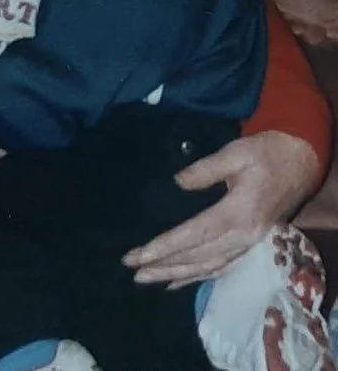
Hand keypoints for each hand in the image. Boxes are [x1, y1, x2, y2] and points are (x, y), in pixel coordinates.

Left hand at [122, 130, 319, 286]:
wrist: (300, 160)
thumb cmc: (265, 153)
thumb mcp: (235, 153)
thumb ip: (205, 169)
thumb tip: (178, 182)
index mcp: (239, 212)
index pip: (195, 235)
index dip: (166, 247)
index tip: (140, 255)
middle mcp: (245, 235)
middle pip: (200, 257)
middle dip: (165, 266)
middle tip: (134, 272)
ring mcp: (251, 242)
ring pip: (210, 266)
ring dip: (179, 275)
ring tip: (149, 280)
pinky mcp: (253, 243)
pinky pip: (224, 266)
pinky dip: (201, 276)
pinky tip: (179, 281)